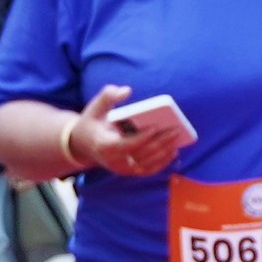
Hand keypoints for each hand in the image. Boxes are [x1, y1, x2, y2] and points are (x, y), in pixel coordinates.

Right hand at [69, 84, 192, 176]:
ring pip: (147, 164)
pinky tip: (173, 151)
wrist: (83, 144)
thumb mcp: (95, 107)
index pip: (125, 145)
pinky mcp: (129, 171)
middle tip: (175, 130)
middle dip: (160, 142)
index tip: (155, 126)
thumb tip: (126, 91)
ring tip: (177, 139)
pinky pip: (148, 170)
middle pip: (140, 154)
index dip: (141, 137)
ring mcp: (122, 168)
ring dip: (164, 153)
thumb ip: (108, 96)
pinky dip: (162, 162)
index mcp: (104, 145)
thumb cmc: (92, 123)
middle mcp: (113, 161)